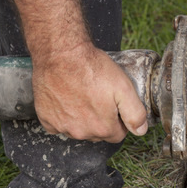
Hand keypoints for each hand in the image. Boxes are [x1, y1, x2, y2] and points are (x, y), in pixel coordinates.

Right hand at [32, 43, 148, 142]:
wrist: (61, 53)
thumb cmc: (92, 68)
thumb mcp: (124, 88)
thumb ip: (136, 113)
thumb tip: (140, 131)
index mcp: (103, 128)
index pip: (117, 135)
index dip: (118, 121)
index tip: (114, 106)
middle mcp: (81, 132)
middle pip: (97, 134)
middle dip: (101, 121)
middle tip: (98, 98)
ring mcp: (62, 126)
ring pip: (78, 130)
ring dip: (82, 119)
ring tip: (82, 96)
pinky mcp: (46, 118)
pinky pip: (57, 126)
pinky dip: (62, 117)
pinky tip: (66, 101)